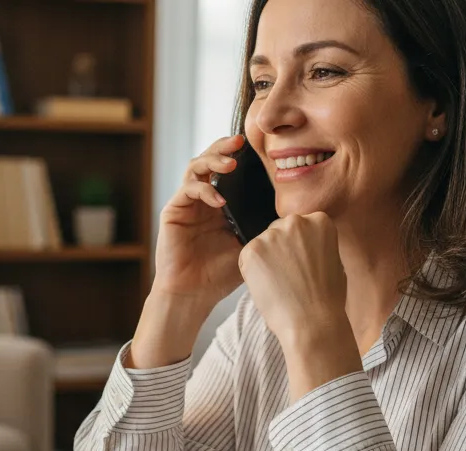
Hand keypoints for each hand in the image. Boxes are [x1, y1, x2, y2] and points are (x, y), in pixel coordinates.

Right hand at [151, 135, 249, 312]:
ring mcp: (187, 203)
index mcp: (222, 203)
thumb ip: (261, 223)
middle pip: (210, 160)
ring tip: (230, 163)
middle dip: (224, 147)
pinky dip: (204, 189)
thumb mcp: (250, 243)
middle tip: (240, 141)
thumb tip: (291, 206)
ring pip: (196, 167)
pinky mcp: (173, 210)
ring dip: (213, 160)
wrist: (194, 294)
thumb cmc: (221, 274)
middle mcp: (203, 198)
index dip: (240, 155)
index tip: (259, 146)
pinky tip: (218, 199)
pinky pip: (188, 189)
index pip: (229, 169)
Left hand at [239, 213, 360, 397]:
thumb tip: (301, 244)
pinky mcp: (252, 250)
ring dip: (266, 260)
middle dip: (280, 249)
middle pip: (279, 230)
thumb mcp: (333, 260)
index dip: (297, 247)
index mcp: (319, 221)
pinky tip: (268, 286)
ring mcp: (272, 235)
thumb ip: (316, 244)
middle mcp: (295, 222)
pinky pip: (248, 257)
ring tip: (279, 284)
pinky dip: (252, 271)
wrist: (312, 321)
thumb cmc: (326, 298)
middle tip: (288, 275)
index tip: (300, 262)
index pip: (299, 226)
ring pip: (262, 243)